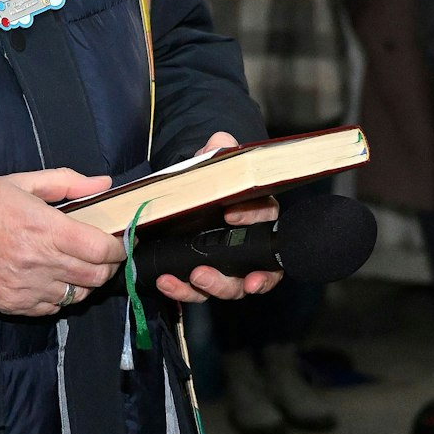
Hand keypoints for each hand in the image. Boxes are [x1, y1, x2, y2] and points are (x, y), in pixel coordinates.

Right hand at [0, 168, 126, 316]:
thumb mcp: (20, 182)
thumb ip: (66, 182)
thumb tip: (104, 184)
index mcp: (46, 229)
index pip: (100, 248)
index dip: (117, 246)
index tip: (119, 240)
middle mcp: (41, 263)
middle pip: (96, 277)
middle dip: (108, 266)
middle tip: (105, 255)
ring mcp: (28, 289)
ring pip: (78, 296)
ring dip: (86, 283)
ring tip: (80, 267)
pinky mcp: (14, 306)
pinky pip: (53, 309)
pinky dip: (62, 297)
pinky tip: (54, 281)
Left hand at [153, 132, 281, 302]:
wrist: (188, 198)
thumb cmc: (211, 182)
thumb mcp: (214, 161)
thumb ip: (220, 151)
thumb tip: (220, 142)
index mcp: (259, 213)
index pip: (267, 217)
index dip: (254, 218)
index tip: (231, 216)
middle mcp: (251, 244)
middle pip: (257, 269)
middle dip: (236, 277)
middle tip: (205, 271)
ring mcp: (230, 265)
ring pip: (232, 287)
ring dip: (213, 287)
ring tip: (193, 278)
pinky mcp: (206, 277)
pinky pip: (200, 292)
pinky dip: (183, 291)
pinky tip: (166, 282)